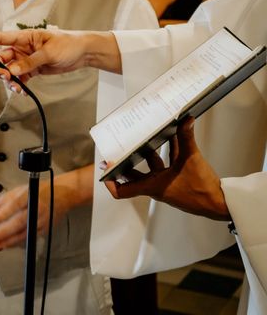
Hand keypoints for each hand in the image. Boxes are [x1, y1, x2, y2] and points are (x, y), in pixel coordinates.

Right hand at [0, 29, 92, 93]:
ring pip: (9, 71)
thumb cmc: (67, 44)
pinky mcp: (32, 70)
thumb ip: (29, 62)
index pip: (0, 38)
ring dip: (10, 81)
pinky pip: (20, 78)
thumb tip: (12, 71)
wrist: (82, 53)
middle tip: (6, 78)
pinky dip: (19, 85)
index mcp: (24, 38)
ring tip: (17, 88)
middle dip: (0, 70)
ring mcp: (26, 60)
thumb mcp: (48, 52)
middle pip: (1, 59)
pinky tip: (23, 92)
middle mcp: (21, 48)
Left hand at [0, 165, 93, 249]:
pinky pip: (29, 237)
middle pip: (20, 222)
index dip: (5, 213)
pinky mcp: (45, 229)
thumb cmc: (39, 191)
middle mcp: (37, 209)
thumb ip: (6, 199)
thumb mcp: (21, 189)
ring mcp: (42, 221)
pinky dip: (17, 242)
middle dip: (4, 231)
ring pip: (24, 233)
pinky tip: (7, 245)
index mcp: (30, 196)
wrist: (62, 195)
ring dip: (9, 241)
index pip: (16, 204)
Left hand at [102, 118, 230, 220]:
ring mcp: (165, 184)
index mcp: (152, 186)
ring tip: (142, 137)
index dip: (110, 183)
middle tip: (117, 150)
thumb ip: (186, 138)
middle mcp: (155, 186)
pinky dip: (166, 153)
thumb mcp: (191, 160)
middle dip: (125, 162)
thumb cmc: (201, 190)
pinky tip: (171, 138)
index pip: (122, 191)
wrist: (218, 203)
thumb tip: (185, 120)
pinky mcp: (176, 181)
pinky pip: (166, 165)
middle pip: (133, 175)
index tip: (105, 171)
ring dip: (147, 153)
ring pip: (150, 167)